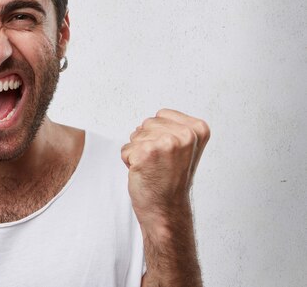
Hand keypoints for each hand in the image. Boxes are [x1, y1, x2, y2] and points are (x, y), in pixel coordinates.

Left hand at [121, 109, 209, 228]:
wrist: (167, 208)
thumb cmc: (172, 180)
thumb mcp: (186, 148)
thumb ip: (175, 129)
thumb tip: (156, 117)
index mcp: (197, 129)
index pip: (162, 115)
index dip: (158, 134)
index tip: (170, 154)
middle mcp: (185, 135)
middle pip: (147, 123)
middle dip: (147, 142)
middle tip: (160, 163)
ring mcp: (166, 143)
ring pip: (135, 135)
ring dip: (138, 151)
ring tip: (153, 168)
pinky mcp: (147, 152)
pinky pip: (126, 149)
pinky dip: (129, 161)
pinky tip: (144, 172)